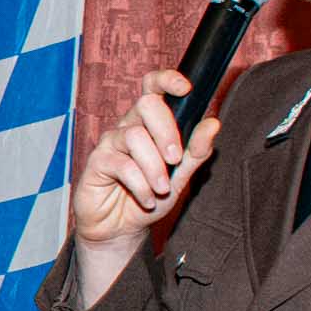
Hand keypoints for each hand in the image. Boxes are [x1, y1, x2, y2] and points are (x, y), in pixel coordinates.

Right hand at [70, 69, 220, 304]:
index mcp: (149, 124)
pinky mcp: (96, 163)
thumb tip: (213, 123)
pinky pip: (122, 164)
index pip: (153, 88)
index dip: (167, 80)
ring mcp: (110, 143)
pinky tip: (147, 199)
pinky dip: (140, 184)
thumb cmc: (150, 197)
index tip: (186, 89)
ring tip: (161, 189)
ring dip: (155, 167)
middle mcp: (128, 127)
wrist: (122, 230)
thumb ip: (196, 151)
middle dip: (167, 131)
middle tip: (175, 159)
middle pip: (147, 105)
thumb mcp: (180, 177)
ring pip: (135, 137)